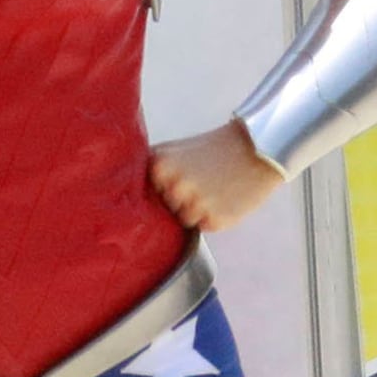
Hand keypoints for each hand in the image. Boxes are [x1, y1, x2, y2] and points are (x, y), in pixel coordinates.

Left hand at [148, 120, 285, 234]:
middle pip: (167, 208)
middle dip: (182, 199)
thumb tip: (122, 192)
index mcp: (159, 166)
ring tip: (215, 188)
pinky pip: (204, 226)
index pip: (150, 193)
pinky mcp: (214, 220)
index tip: (186, 173)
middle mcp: (174, 186)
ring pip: (184, 220)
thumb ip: (150, 170)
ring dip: (198, 210)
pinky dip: (214, 216)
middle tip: (204, 179)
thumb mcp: (173, 150)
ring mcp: (194, 204)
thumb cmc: (212, 150)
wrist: (255, 149)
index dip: (167, 187)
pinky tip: (225, 198)